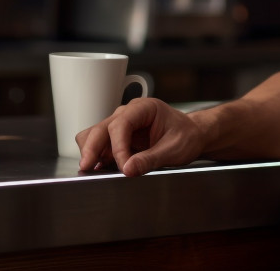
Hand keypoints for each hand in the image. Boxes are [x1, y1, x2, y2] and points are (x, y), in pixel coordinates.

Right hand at [75, 98, 207, 175]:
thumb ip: (151, 158)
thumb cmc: (186, 136)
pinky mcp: (119, 139)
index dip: (118, 146)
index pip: (121, 124)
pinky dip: (96, 156)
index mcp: (145, 108)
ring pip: (96, 134)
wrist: (192, 136)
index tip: (123, 166)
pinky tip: (98, 169)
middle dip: (92, 148)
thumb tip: (129, 168)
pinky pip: (101, 145)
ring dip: (91, 151)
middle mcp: (129, 113)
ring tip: (91, 169)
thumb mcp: (174, 149)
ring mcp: (122, 125)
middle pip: (102, 128)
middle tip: (87, 167)